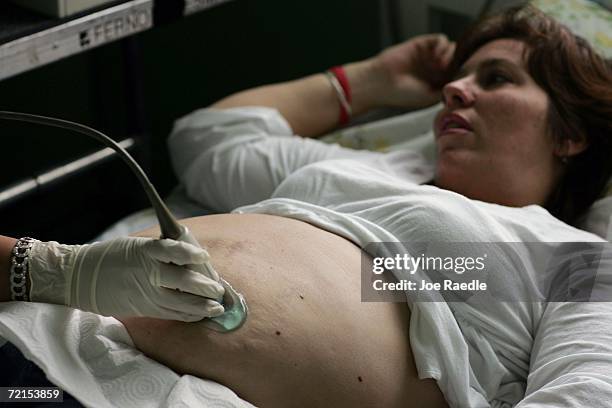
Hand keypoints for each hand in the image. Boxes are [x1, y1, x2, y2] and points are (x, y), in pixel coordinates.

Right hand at [28, 237, 224, 320]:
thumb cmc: (112, 257)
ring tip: (217, 308)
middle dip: (204, 287)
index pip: (171, 250)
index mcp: (144, 251)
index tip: (204, 256)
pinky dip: (187, 315)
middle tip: (219, 289)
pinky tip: (200, 315)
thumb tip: (192, 257)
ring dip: (201, 307)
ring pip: (179, 302)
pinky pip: (169, 314)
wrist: (80, 278)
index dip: (190, 253)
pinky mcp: (143, 308)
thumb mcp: (135, 245)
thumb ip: (161, 251)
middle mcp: (147, 273)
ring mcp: (145, 294)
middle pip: (182, 280)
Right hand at [370, 34, 454, 108]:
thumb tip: (462, 82)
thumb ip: (446, 90)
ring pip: (452, 48)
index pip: (458, 74)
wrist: (381, 83)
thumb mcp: (429, 98)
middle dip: (457, 65)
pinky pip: (441, 39)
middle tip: (449, 73)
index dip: (461, 75)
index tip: (458, 81)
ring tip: (440, 66)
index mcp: (437, 82)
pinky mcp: (422, 44)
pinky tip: (436, 57)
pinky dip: (443, 46)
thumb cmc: (402, 95)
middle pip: (457, 59)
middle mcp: (434, 68)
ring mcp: (428, 55)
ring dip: (451, 56)